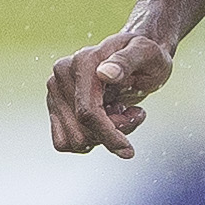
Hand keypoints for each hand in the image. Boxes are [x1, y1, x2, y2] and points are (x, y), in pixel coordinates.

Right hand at [45, 31, 174, 158]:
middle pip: (81, 131)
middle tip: (133, 114)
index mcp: (82, 62)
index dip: (108, 135)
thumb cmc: (148, 55)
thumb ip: (127, 61)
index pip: (88, 112)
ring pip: (74, 139)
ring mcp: (56, 92)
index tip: (128, 151)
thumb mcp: (148, 54)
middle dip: (111, 132)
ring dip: (103, 136)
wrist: (138, 56)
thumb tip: (104, 74)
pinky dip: (91, 138)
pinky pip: (65, 141)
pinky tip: (108, 120)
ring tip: (122, 113)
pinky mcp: (56, 106)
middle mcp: (62, 75)